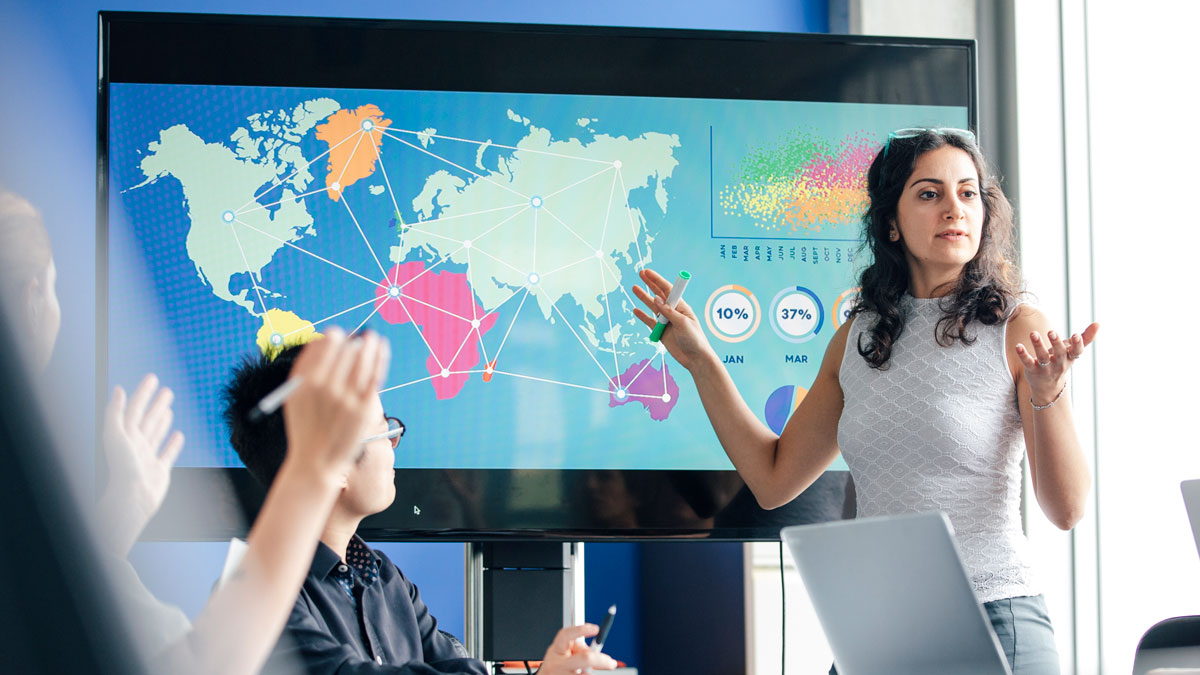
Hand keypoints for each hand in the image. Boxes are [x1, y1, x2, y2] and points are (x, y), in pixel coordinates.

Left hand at [100, 373, 184, 556]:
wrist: (132, 499)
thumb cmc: (121, 469)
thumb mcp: (115, 435)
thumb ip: (115, 412)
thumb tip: (117, 390)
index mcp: (125, 435)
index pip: (135, 408)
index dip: (143, 392)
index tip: (152, 378)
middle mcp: (135, 445)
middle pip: (147, 419)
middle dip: (155, 403)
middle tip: (166, 389)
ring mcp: (147, 457)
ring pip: (156, 433)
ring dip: (162, 419)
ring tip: (168, 408)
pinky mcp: (159, 470)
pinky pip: (167, 453)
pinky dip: (173, 443)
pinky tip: (179, 434)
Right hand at [282, 327, 390, 478]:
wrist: (316, 462)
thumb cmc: (305, 427)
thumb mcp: (294, 397)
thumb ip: (304, 368)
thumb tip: (322, 338)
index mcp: (306, 382)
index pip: (325, 346)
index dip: (335, 336)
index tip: (339, 334)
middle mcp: (326, 388)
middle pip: (346, 351)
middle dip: (353, 340)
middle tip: (358, 336)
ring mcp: (346, 399)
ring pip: (362, 361)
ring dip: (369, 344)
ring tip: (373, 337)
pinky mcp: (364, 409)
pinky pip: (375, 376)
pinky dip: (380, 358)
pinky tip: (382, 348)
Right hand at [537, 624, 617, 673]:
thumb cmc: (558, 665)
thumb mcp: (564, 652)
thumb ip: (579, 648)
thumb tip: (598, 654)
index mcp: (556, 650)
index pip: (566, 635)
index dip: (581, 630)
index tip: (596, 629)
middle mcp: (556, 664)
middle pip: (585, 659)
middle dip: (601, 660)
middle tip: (611, 663)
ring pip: (587, 674)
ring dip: (591, 672)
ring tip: (585, 671)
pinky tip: (582, 673)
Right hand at [631, 267, 714, 370]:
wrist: (695, 359)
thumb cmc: (694, 339)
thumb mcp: (683, 323)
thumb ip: (668, 311)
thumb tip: (656, 298)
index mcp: (681, 306)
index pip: (667, 289)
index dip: (657, 280)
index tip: (647, 272)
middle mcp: (673, 312)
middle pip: (659, 294)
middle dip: (650, 283)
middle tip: (640, 273)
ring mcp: (666, 322)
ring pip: (652, 307)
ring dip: (643, 297)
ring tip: (634, 288)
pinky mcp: (661, 332)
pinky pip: (649, 322)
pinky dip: (642, 316)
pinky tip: (636, 310)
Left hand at [1015, 322, 1099, 403]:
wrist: (1048, 387)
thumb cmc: (1061, 361)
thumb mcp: (1072, 351)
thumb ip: (1085, 338)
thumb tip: (1098, 323)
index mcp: (1069, 357)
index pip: (1076, 352)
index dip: (1078, 344)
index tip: (1076, 335)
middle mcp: (1058, 363)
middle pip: (1059, 353)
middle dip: (1056, 343)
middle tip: (1051, 331)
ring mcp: (1045, 368)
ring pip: (1042, 357)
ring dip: (1038, 345)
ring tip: (1033, 333)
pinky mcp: (1032, 370)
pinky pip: (1027, 362)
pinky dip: (1023, 354)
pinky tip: (1018, 346)